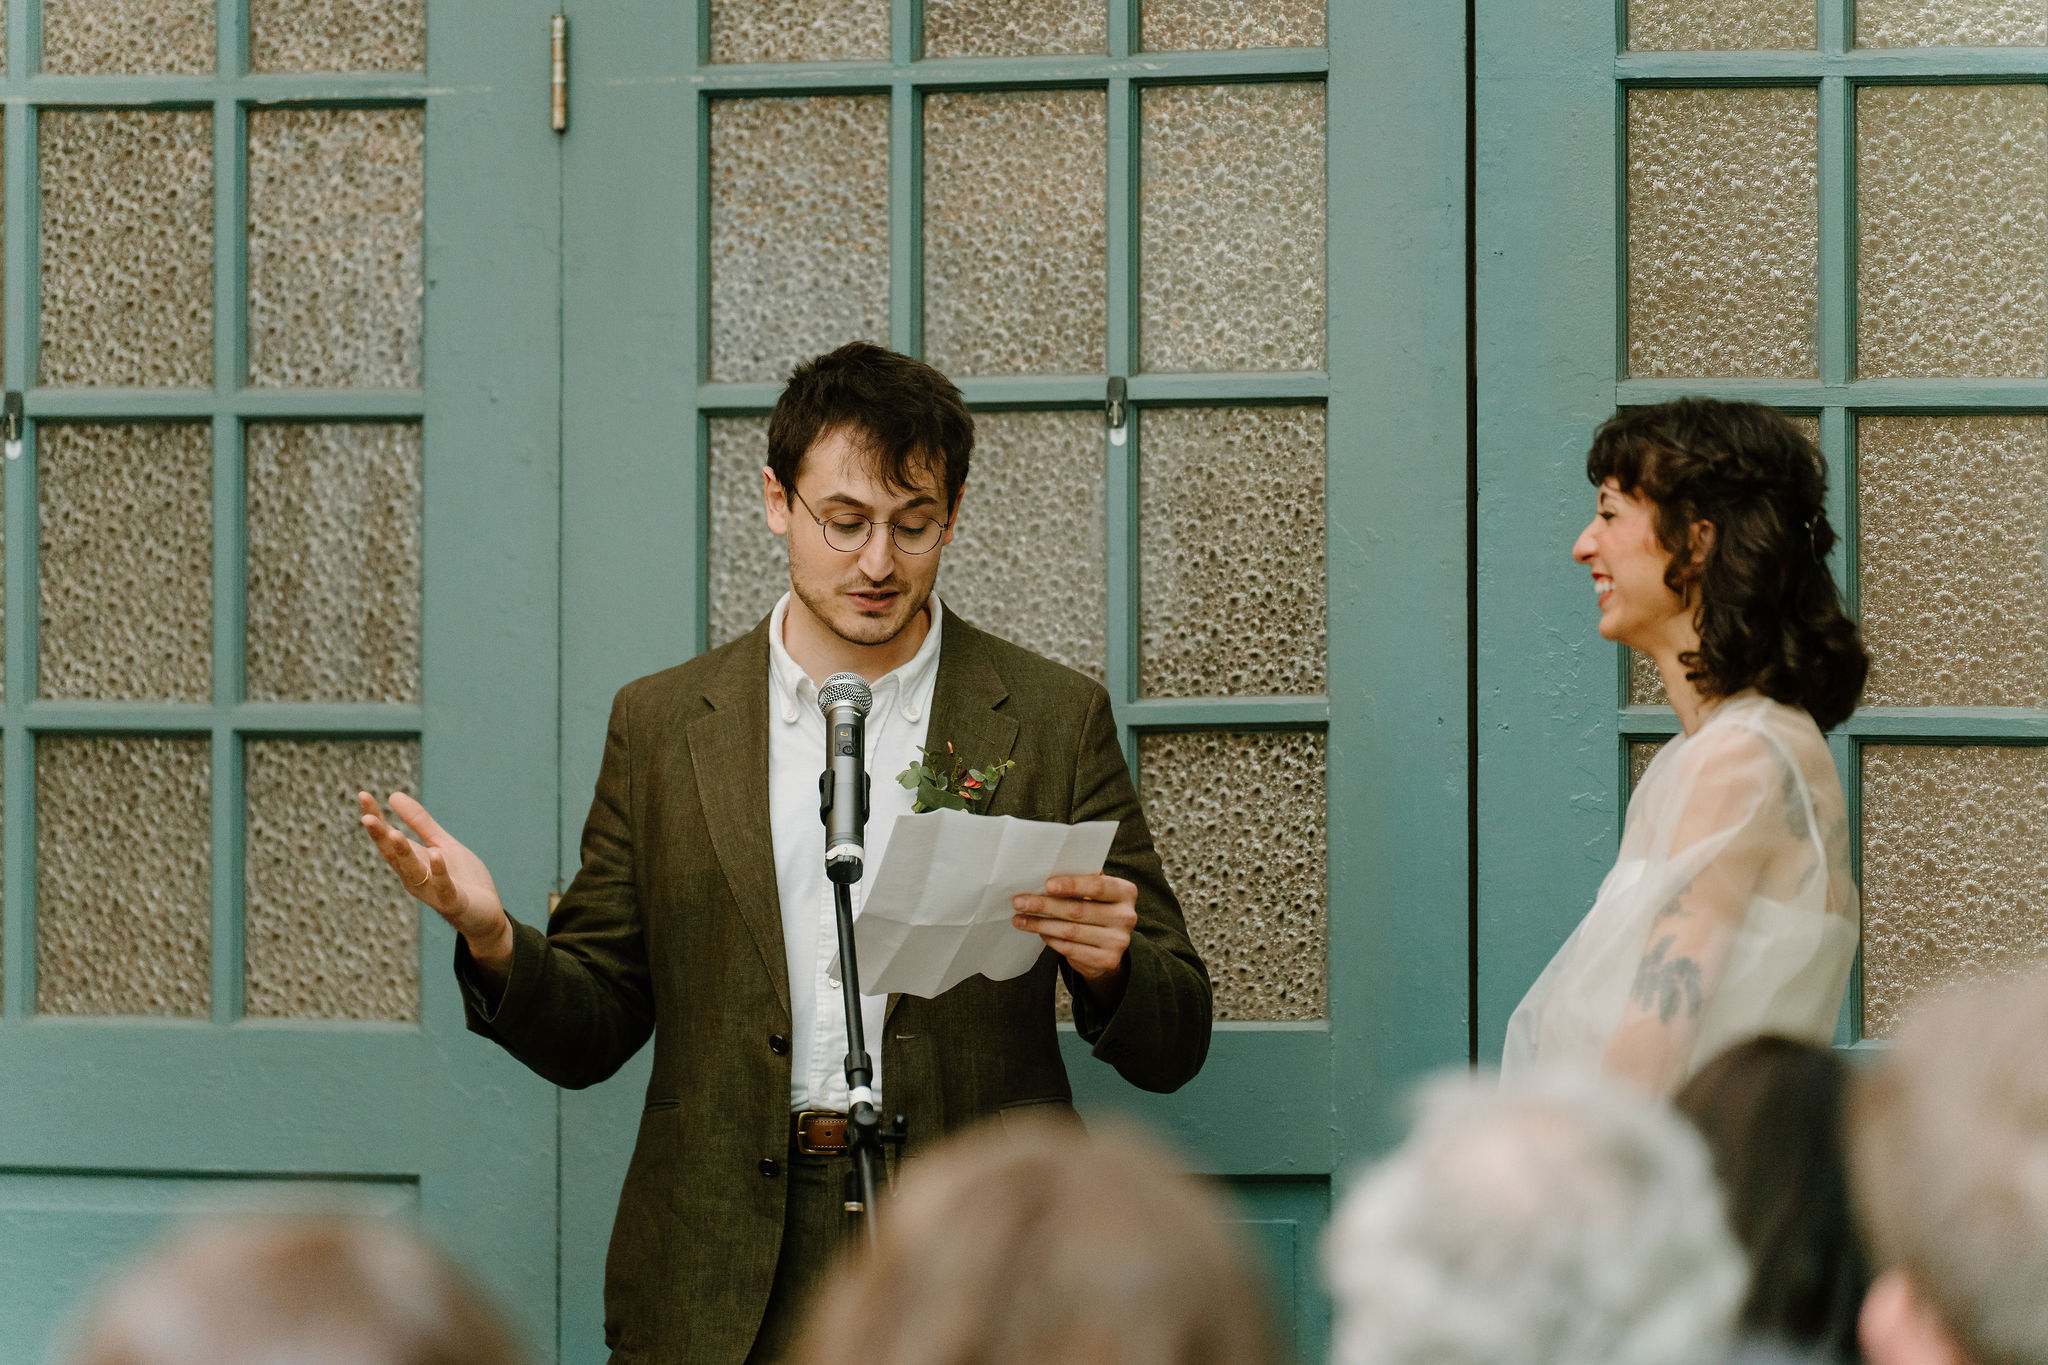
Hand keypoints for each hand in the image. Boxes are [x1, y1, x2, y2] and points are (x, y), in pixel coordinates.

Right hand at [358, 792, 512, 983]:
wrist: (486, 914)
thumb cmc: (462, 878)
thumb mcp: (442, 844)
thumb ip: (421, 823)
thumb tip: (393, 795)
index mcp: (412, 862)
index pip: (388, 838)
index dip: (376, 818)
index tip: (363, 795)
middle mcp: (415, 877)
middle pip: (394, 855)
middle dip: (380, 837)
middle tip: (366, 817)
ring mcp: (432, 891)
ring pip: (413, 872)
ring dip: (403, 854)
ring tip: (394, 834)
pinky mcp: (453, 901)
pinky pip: (443, 886)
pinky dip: (439, 872)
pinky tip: (436, 855)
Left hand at [1012, 873, 1136, 1005]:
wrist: (1109, 946)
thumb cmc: (1096, 909)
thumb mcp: (1095, 893)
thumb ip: (1082, 881)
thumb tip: (1048, 869)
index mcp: (1126, 892)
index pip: (1097, 886)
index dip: (1071, 885)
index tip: (1047, 885)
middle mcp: (1127, 917)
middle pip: (1078, 910)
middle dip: (1044, 906)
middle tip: (1019, 902)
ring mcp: (1119, 941)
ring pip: (1070, 931)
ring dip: (1040, 924)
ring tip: (1019, 919)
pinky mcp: (1107, 960)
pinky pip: (1070, 949)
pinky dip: (1050, 940)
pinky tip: (1038, 933)